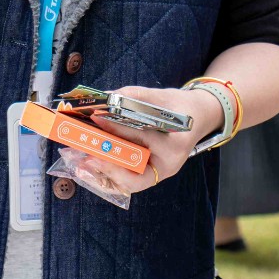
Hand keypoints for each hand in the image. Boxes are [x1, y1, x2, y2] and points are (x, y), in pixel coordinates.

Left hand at [68, 85, 225, 194]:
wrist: (198, 118)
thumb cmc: (180, 107)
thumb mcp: (160, 96)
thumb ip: (133, 97)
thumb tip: (103, 97)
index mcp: (174, 145)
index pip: (142, 138)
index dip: (117, 128)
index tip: (97, 117)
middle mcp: (167, 165)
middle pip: (132, 170)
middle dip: (104, 161)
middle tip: (81, 152)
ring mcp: (158, 173)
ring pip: (126, 182)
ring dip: (102, 174)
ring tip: (80, 163)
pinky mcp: (149, 176)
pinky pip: (126, 182)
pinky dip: (107, 175)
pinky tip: (90, 166)